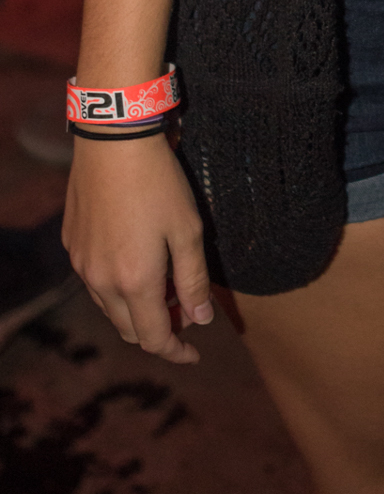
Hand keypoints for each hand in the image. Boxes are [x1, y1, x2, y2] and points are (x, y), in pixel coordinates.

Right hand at [63, 134, 214, 362]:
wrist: (113, 142)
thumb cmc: (159, 184)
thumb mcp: (188, 230)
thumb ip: (194, 280)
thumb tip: (200, 320)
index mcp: (134, 282)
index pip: (153, 338)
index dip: (176, 351)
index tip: (194, 352)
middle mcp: (101, 281)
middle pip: (129, 329)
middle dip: (159, 330)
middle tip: (185, 311)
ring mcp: (82, 264)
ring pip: (109, 307)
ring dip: (137, 308)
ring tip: (165, 283)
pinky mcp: (72, 244)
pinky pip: (95, 281)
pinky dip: (117, 286)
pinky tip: (136, 259)